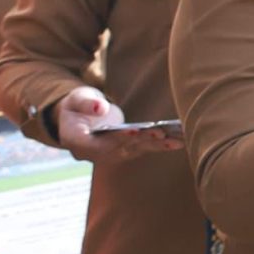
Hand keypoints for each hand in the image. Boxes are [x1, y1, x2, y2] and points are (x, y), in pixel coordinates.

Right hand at [55, 87, 182, 163]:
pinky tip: (178, 141)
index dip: (114, 138)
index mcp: (75, 140)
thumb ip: (87, 103)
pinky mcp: (124, 151)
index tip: (133, 131)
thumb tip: (99, 108)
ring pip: (134, 151)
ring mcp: (109, 154)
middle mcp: (92, 153)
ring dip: (155, 146)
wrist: (81, 116)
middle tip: (161, 133)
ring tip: (177, 140)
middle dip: (141, 140)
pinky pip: (143, 149)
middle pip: (118, 148)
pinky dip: (160, 146)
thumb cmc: (79, 105)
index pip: (94, 144)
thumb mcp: (78, 98)